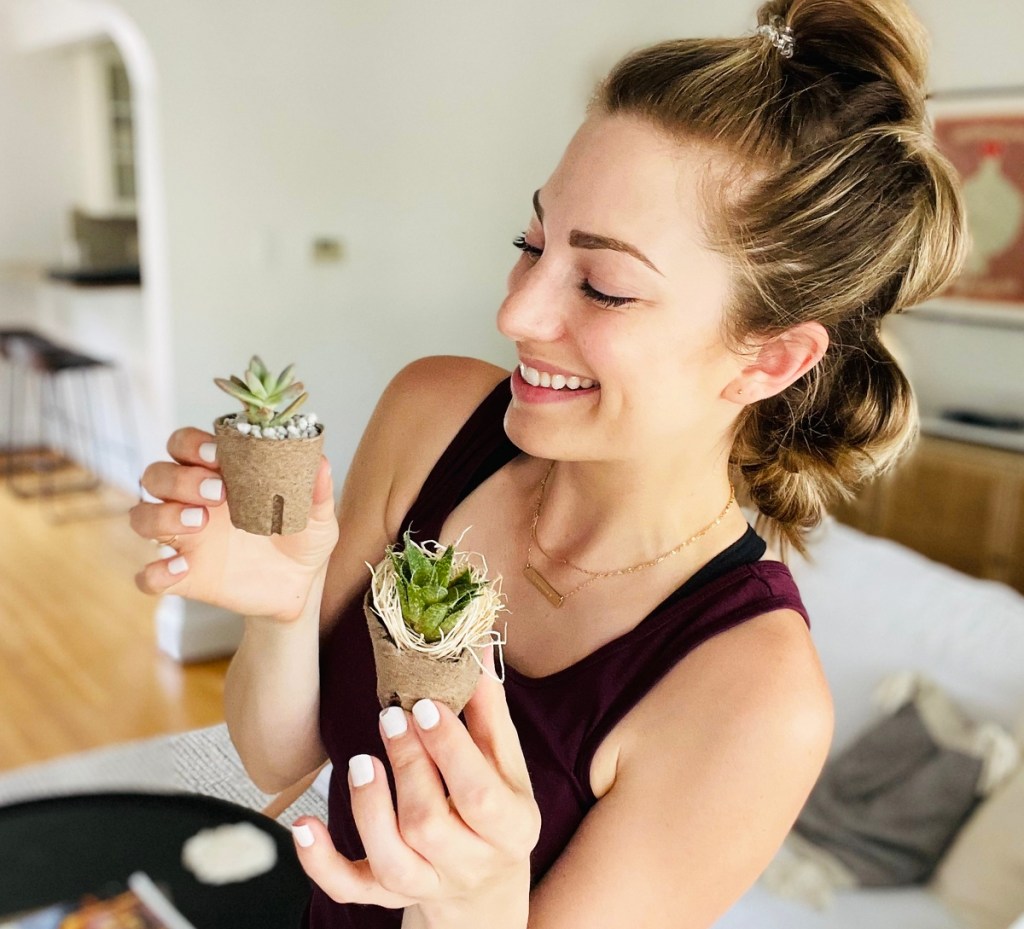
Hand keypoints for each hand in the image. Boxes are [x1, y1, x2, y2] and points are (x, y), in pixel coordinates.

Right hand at [130, 427, 339, 619]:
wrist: (301, 587)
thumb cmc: (303, 538)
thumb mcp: (318, 516)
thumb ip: (316, 490)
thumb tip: (319, 461)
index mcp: (221, 476)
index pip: (184, 445)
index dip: (191, 444)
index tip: (218, 455)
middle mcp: (194, 502)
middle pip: (156, 475)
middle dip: (177, 478)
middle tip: (216, 493)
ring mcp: (185, 540)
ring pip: (142, 517)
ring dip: (161, 515)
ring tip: (200, 523)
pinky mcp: (185, 578)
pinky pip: (148, 575)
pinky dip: (155, 572)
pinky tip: (182, 569)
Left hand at [292, 647, 539, 925]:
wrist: (484, 883)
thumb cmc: (493, 808)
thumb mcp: (502, 763)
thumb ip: (487, 711)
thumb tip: (473, 647)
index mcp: (510, 828)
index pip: (480, 796)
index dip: (450, 751)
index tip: (425, 705)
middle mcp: (469, 863)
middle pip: (430, 826)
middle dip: (406, 767)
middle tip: (389, 717)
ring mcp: (426, 884)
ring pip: (391, 861)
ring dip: (368, 809)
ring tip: (360, 762)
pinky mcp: (386, 894)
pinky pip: (350, 889)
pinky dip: (322, 863)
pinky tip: (303, 826)